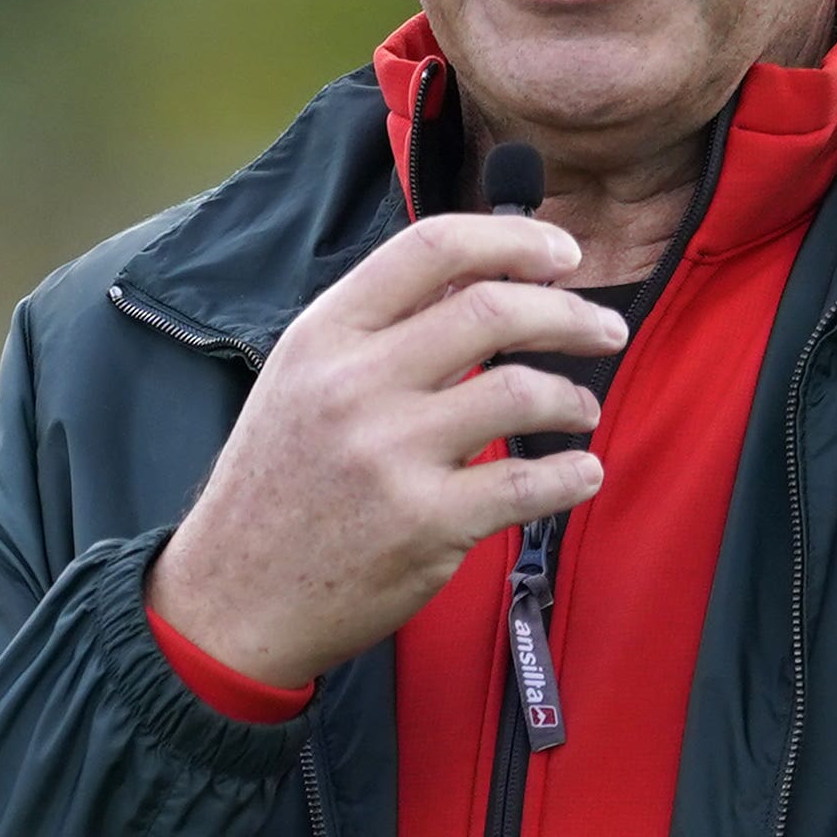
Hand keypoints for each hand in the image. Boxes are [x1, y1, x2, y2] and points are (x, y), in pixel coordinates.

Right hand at [149, 213, 627, 687]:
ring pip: (520, 392)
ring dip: (572, 397)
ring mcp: (390, 455)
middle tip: (604, 329)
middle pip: (493, 309)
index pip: (431, 248)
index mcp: (324, 335)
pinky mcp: (425, 524)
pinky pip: (530, 484)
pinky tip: (582, 472)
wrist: (233, 596)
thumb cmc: (276, 484)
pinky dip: (574, 474)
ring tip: (581, 410)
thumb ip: (377, 329)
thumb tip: (478, 281)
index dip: (513, 239)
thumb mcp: (300, 380)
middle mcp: (355, 385)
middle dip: (570, 313)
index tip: (563, 254)